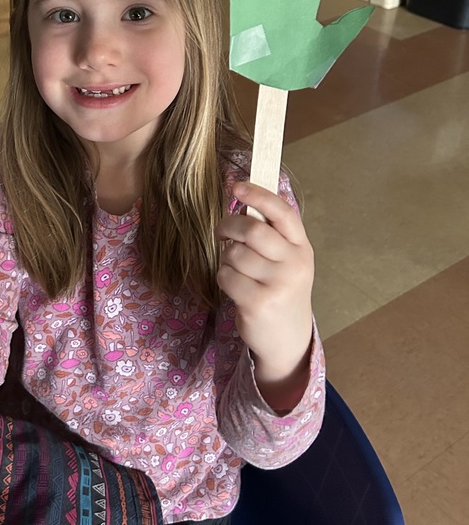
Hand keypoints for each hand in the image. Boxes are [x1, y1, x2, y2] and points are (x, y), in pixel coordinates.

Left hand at [215, 181, 314, 411]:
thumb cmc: (282, 290)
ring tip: (235, 268)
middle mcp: (294, 264)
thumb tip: (242, 203)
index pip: (282, 213)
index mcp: (302, 247)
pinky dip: (223, 276)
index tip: (237, 186)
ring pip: (235, 253)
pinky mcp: (258, 303)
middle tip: (221, 232)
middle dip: (229, 226)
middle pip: (252, 230)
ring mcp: (278, 285)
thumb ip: (271, 235)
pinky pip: (226, 275)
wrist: (288, 338)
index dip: (259, 195)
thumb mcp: (287, 261)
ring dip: (226, 257)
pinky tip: (234, 285)